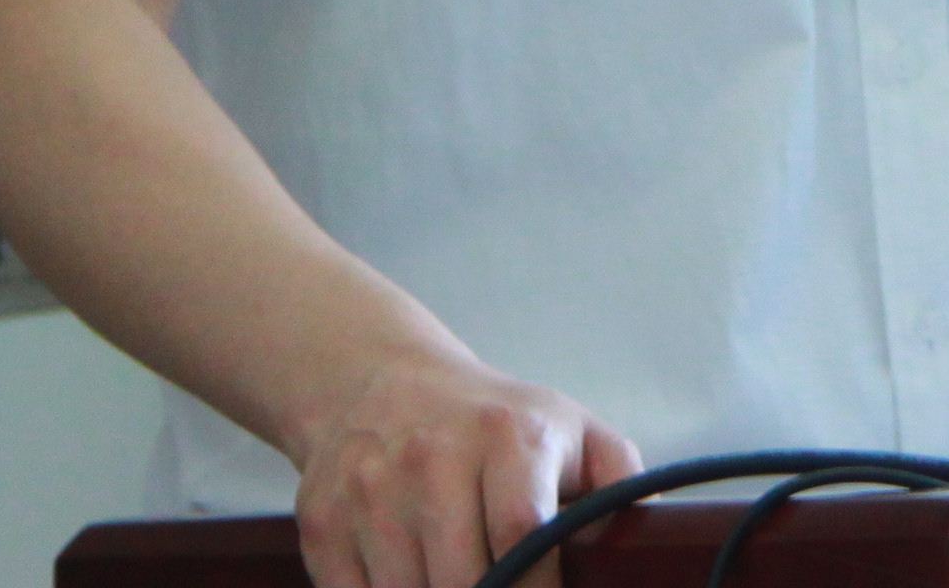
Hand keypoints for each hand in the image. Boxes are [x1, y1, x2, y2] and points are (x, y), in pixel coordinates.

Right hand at [287, 348, 644, 587]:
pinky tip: (408, 579)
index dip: (533, 586)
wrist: (379, 382)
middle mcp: (432, 456)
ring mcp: (370, 489)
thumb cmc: (492, 422)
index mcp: (505, 435)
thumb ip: (617, 474)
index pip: (520, 532)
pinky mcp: (322, 519)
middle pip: (459, 579)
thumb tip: (626, 525)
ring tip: (454, 579)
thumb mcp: (567, 426)